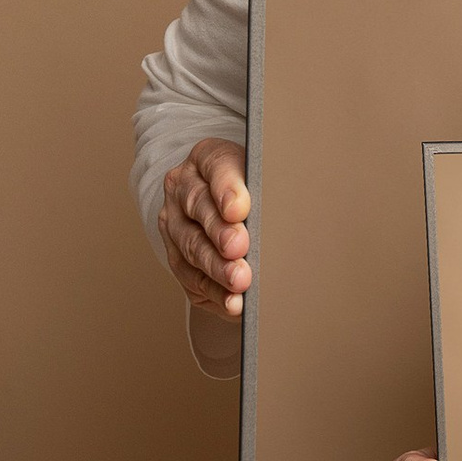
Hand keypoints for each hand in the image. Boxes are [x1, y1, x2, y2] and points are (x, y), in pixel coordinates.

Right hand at [159, 138, 251, 320]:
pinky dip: (213, 292)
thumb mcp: (264, 174)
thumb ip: (268, 187)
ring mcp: (174, 223)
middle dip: (219, 232)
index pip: (216, 165)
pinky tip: (233, 302)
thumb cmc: (256, 186)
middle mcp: (183, 188)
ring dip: (216, 267)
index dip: (227, 187)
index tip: (240, 208)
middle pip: (198, 208)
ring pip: (190, 246)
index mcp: (206, 158)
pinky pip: (190, 278)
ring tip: (239, 282)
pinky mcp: (177, 257)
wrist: (231, 202)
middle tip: (239, 248)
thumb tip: (287, 215)